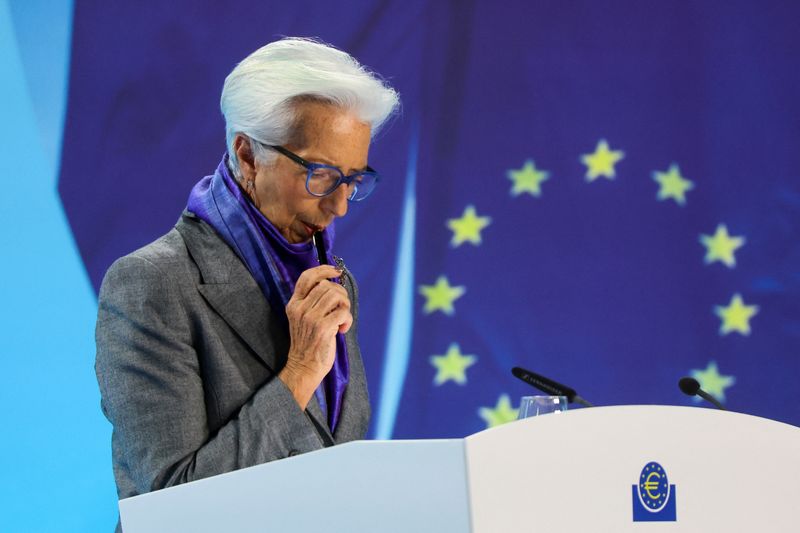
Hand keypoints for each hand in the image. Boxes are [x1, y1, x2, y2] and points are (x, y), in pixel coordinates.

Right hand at [278, 265, 351, 408]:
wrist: (304, 366)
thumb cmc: (308, 342)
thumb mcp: (302, 318)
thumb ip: (312, 301)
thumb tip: (332, 285)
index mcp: (294, 304)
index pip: (307, 277)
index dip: (323, 269)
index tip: (335, 271)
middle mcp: (300, 309)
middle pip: (327, 286)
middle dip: (341, 294)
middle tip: (342, 308)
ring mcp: (311, 318)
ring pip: (336, 295)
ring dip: (345, 305)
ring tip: (342, 318)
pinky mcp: (323, 328)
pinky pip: (343, 312)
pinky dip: (347, 319)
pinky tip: (342, 329)